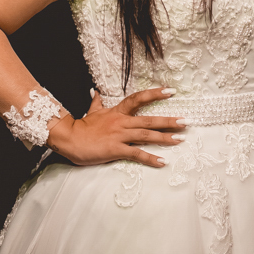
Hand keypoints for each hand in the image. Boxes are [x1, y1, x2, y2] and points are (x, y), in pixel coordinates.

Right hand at [46, 87, 184, 167]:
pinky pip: (136, 154)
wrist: (68, 138)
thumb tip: (94, 91)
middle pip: (149, 119)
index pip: (138, 99)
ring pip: (146, 135)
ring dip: (164, 138)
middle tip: (186, 122)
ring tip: (180, 140)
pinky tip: (162, 162)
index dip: (154, 94)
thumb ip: (96, 102)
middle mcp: (121, 122)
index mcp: (117, 112)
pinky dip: (150, 158)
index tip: (170, 91)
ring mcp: (119, 135)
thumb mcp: (91, 112)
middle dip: (168, 121)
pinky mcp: (116, 149)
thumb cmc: (81, 127)